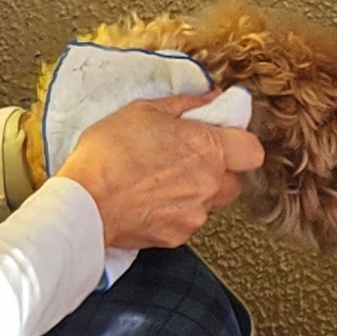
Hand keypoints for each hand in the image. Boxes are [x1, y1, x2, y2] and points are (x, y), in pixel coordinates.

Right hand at [57, 94, 263, 248]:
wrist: (83, 203)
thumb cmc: (108, 155)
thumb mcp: (144, 111)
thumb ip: (187, 104)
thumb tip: (212, 98)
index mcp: (208, 149)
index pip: (253, 151)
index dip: (239, 144)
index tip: (221, 138)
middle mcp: (209, 185)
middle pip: (233, 181)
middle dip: (215, 171)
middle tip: (185, 159)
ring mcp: (195, 215)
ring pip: (208, 203)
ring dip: (192, 193)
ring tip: (156, 180)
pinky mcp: (177, 237)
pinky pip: (186, 222)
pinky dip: (172, 213)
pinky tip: (147, 200)